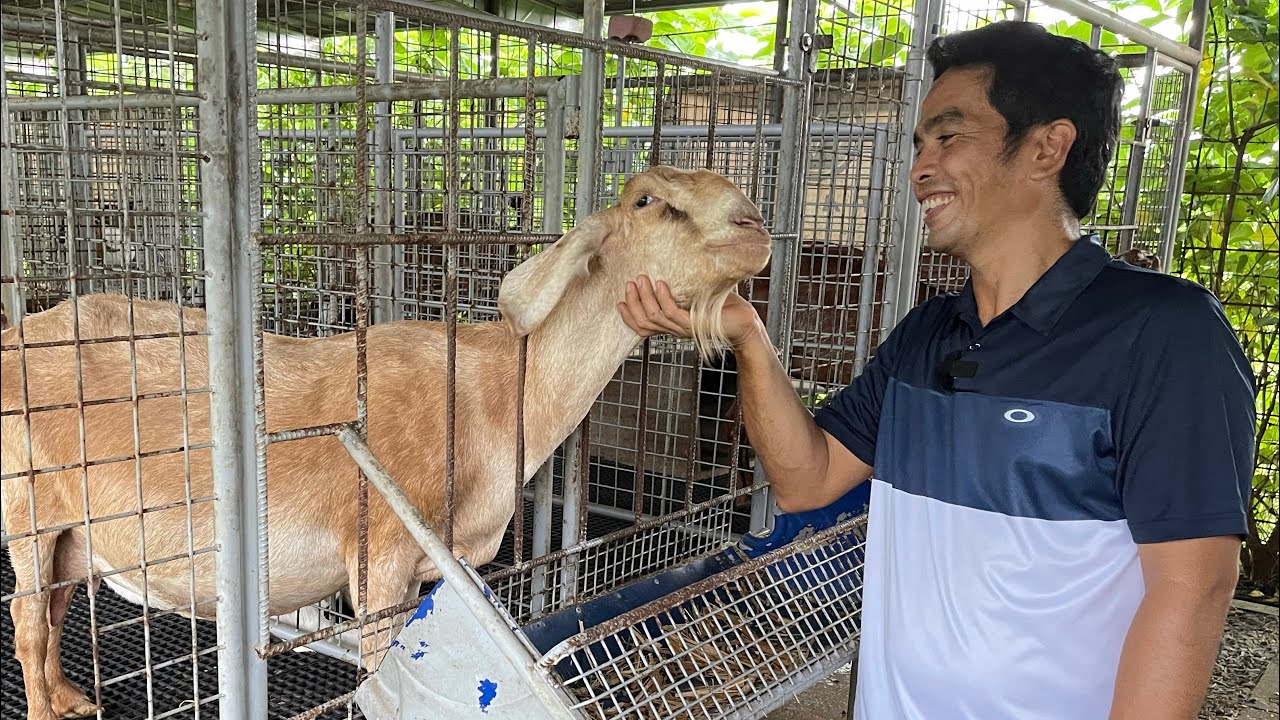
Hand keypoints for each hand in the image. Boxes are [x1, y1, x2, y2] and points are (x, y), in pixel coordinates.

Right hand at [617, 275, 762, 346]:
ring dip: (645, 297)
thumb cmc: (721, 304)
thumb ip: (683, 282)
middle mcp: (674, 329)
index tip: (619, 301)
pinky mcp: (695, 326)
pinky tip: (661, 284)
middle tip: (630, 282)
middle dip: (633, 302)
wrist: (743, 320)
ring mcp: (684, 328)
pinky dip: (664, 298)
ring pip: (655, 317)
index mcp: (671, 324)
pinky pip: (673, 314)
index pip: (642, 327)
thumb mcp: (696, 291)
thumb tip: (675, 256)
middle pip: (643, 322)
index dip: (628, 316)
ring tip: (642, 279)